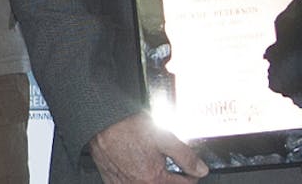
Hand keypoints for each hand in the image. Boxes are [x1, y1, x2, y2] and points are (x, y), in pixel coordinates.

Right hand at [89, 113, 206, 182]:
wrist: (101, 123)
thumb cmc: (127, 128)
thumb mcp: (164, 137)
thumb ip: (186, 156)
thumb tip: (201, 169)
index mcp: (153, 179)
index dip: (191, 174)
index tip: (189, 167)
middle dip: (171, 176)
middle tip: (168, 162)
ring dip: (154, 178)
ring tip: (151, 161)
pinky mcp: (113, 182)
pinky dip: (138, 178)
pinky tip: (137, 165)